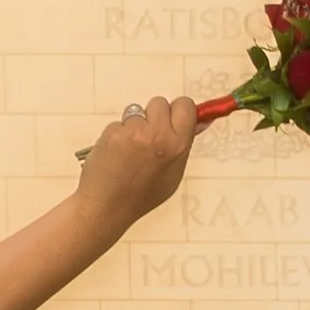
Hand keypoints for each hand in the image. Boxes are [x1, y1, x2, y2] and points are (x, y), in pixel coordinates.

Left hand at [77, 94, 198, 233]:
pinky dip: (116, 135)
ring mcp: (133, 133)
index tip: (173, 118)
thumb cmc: (142, 194)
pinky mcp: (112, 133)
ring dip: (133, 125)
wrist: (108, 206)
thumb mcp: (174, 172)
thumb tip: (201, 120)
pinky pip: (117, 123)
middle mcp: (157, 135)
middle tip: (148, 136)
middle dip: (154, 116)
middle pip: (159, 102)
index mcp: (178, 145)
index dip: (178, 110)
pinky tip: (115, 154)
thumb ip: (184, 143)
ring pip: (136, 111)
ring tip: (129, 150)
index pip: (185, 105)